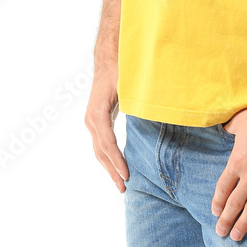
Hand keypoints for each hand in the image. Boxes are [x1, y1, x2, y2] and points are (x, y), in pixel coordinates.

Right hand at [84, 66, 128, 192]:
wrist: (109, 57)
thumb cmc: (121, 68)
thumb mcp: (130, 83)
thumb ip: (138, 99)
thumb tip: (154, 111)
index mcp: (98, 112)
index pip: (107, 142)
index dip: (116, 160)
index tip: (126, 174)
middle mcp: (91, 119)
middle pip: (101, 151)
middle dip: (112, 170)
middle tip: (124, 188)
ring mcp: (92, 120)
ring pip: (99, 150)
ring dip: (109, 167)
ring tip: (121, 183)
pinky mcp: (97, 120)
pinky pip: (101, 143)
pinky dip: (109, 157)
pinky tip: (118, 166)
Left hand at [212, 98, 246, 241]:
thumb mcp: (240, 121)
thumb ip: (230, 129)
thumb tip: (223, 128)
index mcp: (237, 160)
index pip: (223, 188)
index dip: (218, 202)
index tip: (216, 212)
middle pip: (235, 203)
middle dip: (226, 220)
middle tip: (221, 232)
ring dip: (243, 224)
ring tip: (236, 236)